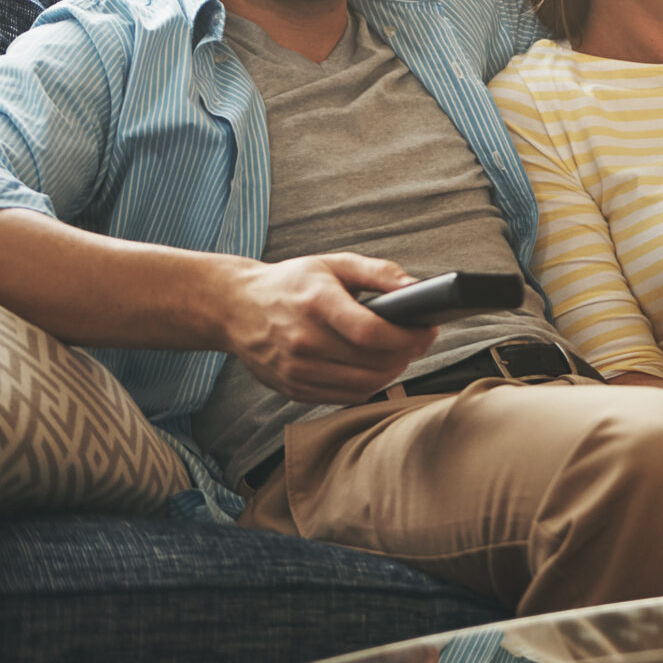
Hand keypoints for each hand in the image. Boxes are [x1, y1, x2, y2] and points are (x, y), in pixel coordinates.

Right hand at [215, 253, 436, 403]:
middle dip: (407, 354)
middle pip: (373, 363)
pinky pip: (345, 397)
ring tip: (398, 353)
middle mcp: (302, 342)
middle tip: (417, 340)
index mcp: (315, 304)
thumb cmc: (292, 283)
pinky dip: (368, 385)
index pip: (371, 333)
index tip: (427, 331)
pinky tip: (372, 367)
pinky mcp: (293, 389)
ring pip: (363, 385)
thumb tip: (418, 288)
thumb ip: (380, 273)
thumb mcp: (335, 264)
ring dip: (391, 372)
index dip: (408, 337)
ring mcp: (296, 371)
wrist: (235, 309)